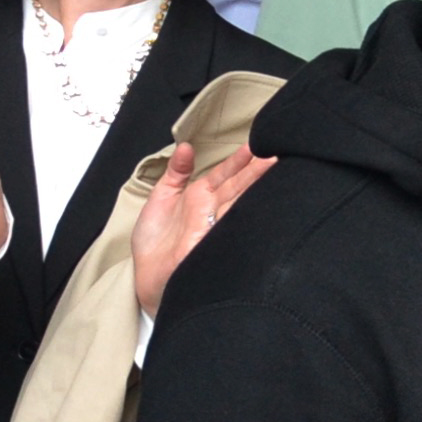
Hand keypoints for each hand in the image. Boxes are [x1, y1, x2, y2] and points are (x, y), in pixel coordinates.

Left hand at [133, 140, 274, 316]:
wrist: (146, 276)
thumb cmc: (154, 242)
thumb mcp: (160, 198)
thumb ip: (175, 172)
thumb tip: (185, 146)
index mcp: (200, 197)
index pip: (225, 174)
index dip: (239, 160)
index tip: (254, 145)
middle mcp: (212, 211)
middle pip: (239, 187)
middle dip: (257, 171)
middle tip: (276, 153)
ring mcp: (214, 227)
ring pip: (240, 203)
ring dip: (257, 189)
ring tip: (275, 171)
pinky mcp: (211, 244)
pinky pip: (232, 227)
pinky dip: (245, 216)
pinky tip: (259, 203)